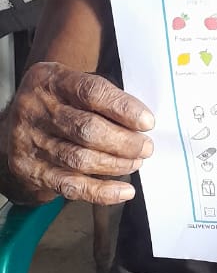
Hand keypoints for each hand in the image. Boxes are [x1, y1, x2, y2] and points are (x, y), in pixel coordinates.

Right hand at [7, 62, 154, 205]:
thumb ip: (101, 96)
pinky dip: (102, 192)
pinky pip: (72, 186)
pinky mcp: (32, 170)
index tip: (147, 122)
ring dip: (116, 164)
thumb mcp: (70, 85)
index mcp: (50, 80)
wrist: (14, 128)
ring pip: (81, 159)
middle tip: (145, 147)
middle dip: (124, 142)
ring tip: (135, 162)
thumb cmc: (56, 104)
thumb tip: (141, 121)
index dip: (123, 108)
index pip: (91, 91)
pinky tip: (124, 190)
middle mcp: (36, 109)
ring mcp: (31, 142)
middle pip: (87, 129)